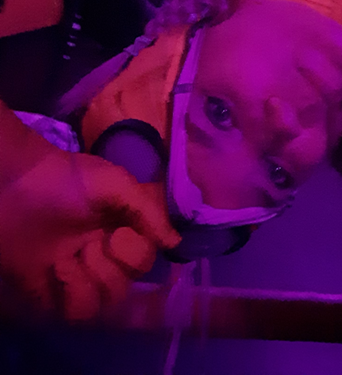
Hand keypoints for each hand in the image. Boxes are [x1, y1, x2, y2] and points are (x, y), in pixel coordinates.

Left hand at [0, 145, 179, 321]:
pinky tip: (54, 271)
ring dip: (88, 283)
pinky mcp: (47, 287)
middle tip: (90, 246)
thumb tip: (175, 242)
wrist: (16, 184)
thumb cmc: (67, 179)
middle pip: (125, 285)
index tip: (118, 234)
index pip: (144, 259)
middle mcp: (101, 252)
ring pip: (100, 303)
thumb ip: (148, 210)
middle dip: (110, 268)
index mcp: (120, 228)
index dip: (136, 253)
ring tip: (69, 261)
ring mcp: (75, 271)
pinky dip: (65, 294)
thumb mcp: (115, 182)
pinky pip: (69, 311)